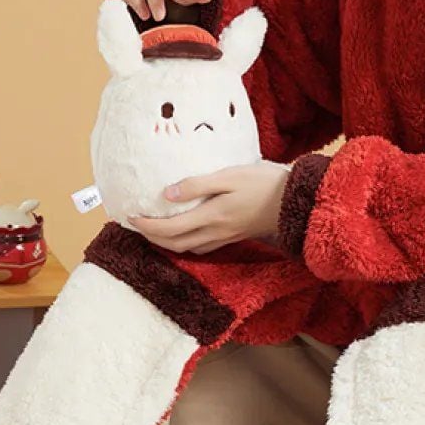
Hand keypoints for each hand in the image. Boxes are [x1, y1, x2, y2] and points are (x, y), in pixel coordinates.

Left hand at [129, 162, 291, 253]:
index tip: (129, 217)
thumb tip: (166, 193)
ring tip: (153, 230)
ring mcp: (225, 237)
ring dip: (166, 243)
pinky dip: (185, 243)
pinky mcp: (233, 236)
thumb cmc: (264, 182)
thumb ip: (197, 185)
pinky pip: (202, 247)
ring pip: (187, 248)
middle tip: (135, 225)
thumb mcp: (229, 176)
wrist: (295, 201)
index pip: (170, 228)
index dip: (147, 226)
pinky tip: (184, 233)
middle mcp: (216, 232)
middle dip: (151, 237)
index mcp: (212, 217)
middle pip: (174, 244)